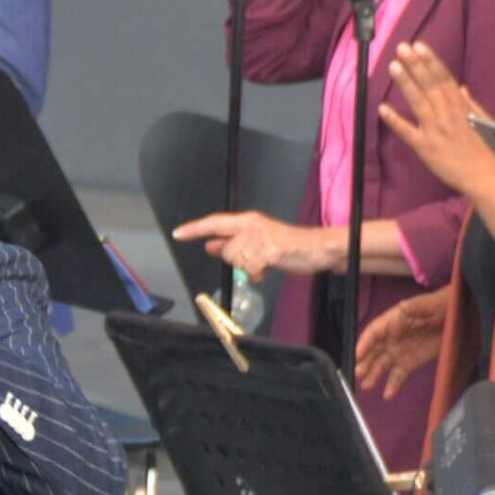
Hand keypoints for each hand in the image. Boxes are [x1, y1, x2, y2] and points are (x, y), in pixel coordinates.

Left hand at [171, 209, 342, 281]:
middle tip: (258, 258)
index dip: (195, 229)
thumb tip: (210, 245)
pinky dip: (259, 275)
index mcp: (248, 220)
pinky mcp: (270, 252)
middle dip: (238, 260)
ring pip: (238, 262)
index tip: (177, 234)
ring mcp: (260, 238)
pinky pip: (251, 271)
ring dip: (250, 268)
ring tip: (267, 261)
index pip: (215, 222)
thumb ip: (233, 242)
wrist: (316, 248)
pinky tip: (270, 268)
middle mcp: (251, 225)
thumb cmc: (287, 245)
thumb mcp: (257, 240)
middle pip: (226, 250)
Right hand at [355, 288, 451, 399]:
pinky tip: (387, 395)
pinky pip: (398, 375)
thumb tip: (404, 307)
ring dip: (373, 375)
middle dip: (365, 362)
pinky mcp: (410, 363)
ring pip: (382, 365)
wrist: (455, 318)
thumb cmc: (439, 307)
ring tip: (366, 386)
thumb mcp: (429, 304)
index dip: (365, 343)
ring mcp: (399, 352)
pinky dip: (393, 385)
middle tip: (359, 373)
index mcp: (392, 321)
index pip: (374, 333)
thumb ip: (416, 307)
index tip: (358, 355)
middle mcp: (391, 338)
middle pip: (374, 351)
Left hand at [377, 40, 494, 204]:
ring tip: (394, 65)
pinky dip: (395, 120)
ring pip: (419, 102)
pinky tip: (382, 108)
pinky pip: (407, 132)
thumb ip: (471, 105)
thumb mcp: (485, 123)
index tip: (420, 46)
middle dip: (416, 65)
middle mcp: (448, 115)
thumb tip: (461, 87)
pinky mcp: (425, 148)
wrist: (488, 177)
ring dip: (406, 83)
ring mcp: (435, 131)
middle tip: (402, 47)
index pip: (445, 80)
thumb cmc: (489, 151)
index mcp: (463, 108)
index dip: (431, 62)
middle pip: (430, 86)